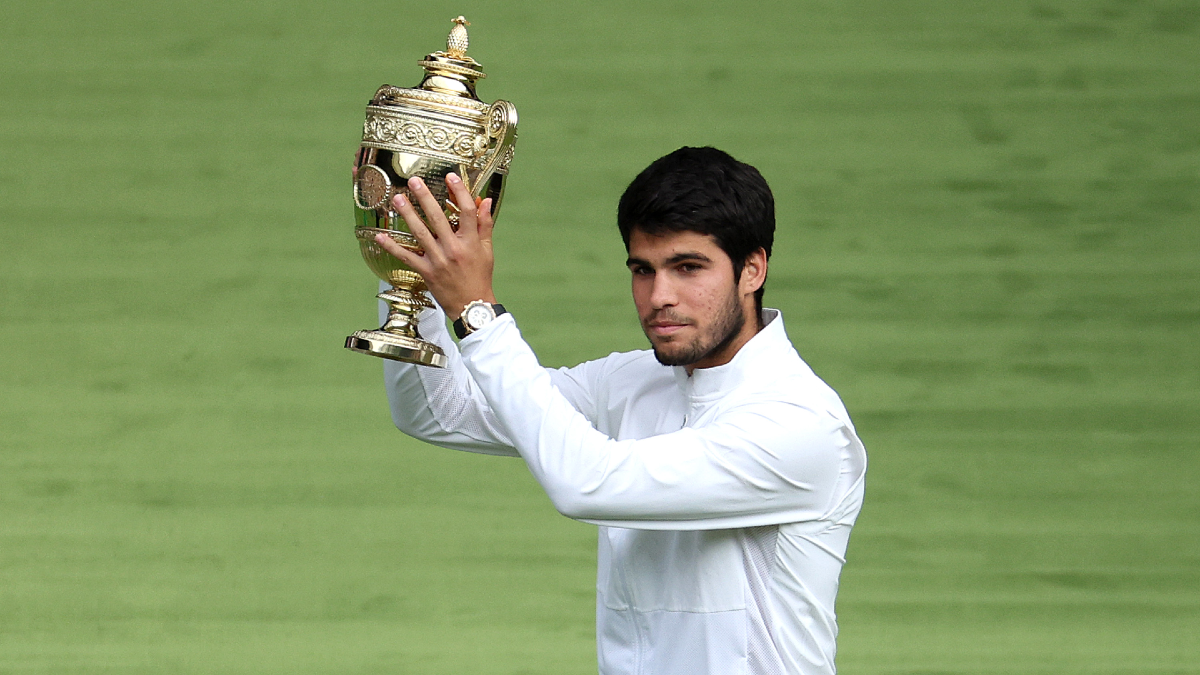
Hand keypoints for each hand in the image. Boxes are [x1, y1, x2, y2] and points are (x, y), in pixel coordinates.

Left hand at [374, 173, 496, 320]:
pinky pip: (406, 257)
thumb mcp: (487, 250)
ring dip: (408, 215)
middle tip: (414, 182)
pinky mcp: (426, 272)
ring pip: (420, 233)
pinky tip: (380, 236)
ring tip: (398, 199)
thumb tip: (485, 200)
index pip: (466, 211)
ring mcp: (438, 261)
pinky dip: (392, 247)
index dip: (459, 191)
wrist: (471, 306)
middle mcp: (454, 249)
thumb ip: (484, 224)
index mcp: (470, 242)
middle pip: (438, 218)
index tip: (450, 176)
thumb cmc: (480, 277)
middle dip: (425, 198)